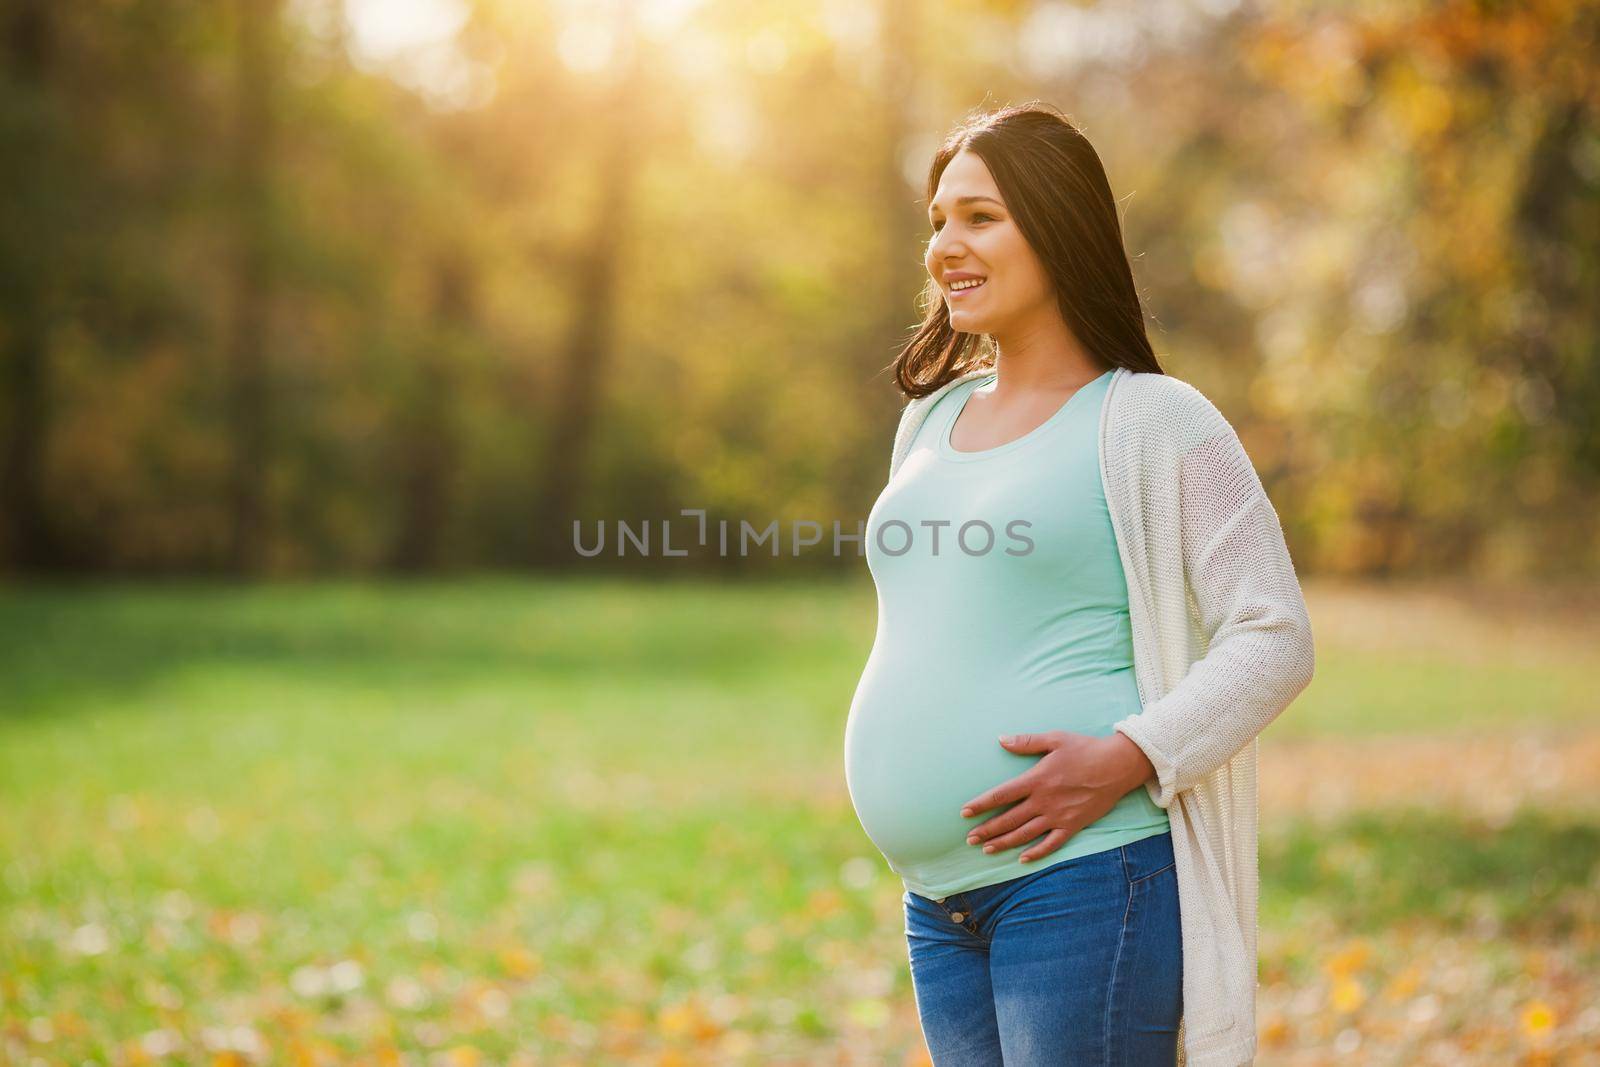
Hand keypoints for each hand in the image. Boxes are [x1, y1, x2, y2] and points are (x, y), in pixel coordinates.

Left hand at [958, 731, 1155, 863]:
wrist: (1118, 766)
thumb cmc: (1085, 749)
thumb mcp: (1054, 739)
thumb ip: (1026, 742)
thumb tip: (1000, 739)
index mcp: (1037, 779)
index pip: (1001, 795)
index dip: (981, 805)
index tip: (964, 813)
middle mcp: (1044, 801)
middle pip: (1009, 819)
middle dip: (987, 830)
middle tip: (969, 839)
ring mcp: (1059, 816)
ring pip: (1025, 834)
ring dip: (1004, 843)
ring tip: (987, 849)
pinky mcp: (1073, 825)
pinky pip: (1051, 844)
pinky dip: (1036, 853)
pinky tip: (1022, 859)